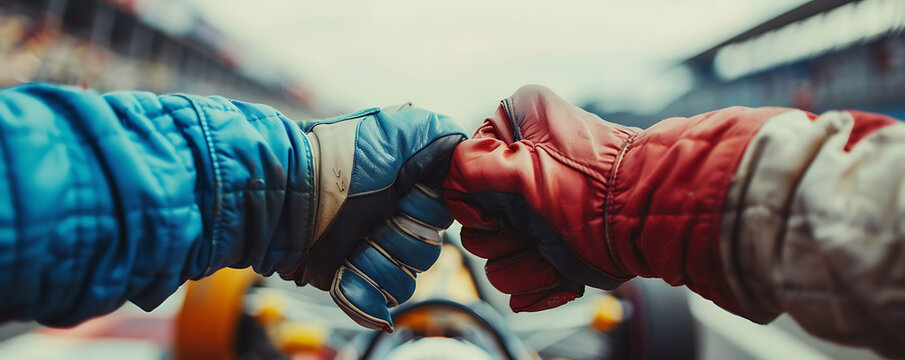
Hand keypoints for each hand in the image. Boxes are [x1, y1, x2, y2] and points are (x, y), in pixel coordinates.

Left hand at [282, 104, 465, 329]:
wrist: (287, 199)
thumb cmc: (337, 162)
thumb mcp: (396, 131)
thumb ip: (440, 135)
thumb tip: (463, 148)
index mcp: (408, 187)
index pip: (444, 215)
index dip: (426, 211)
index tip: (405, 196)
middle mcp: (394, 218)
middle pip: (429, 251)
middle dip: (401, 238)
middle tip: (372, 219)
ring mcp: (375, 250)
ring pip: (408, 278)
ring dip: (380, 264)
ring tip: (352, 247)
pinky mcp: (356, 279)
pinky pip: (383, 299)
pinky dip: (365, 290)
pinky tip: (345, 273)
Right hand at [443, 85, 637, 311]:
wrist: (652, 220)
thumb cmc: (600, 187)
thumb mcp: (526, 167)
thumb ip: (470, 168)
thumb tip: (452, 182)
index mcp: (516, 131)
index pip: (461, 176)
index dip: (476, 203)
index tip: (502, 210)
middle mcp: (524, 170)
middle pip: (477, 226)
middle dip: (507, 238)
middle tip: (540, 228)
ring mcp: (538, 213)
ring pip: (496, 260)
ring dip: (526, 265)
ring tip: (558, 252)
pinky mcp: (551, 248)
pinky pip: (520, 280)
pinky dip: (540, 284)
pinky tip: (563, 271)